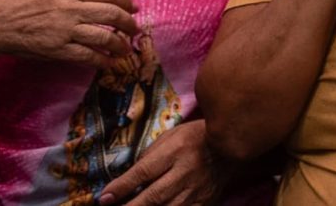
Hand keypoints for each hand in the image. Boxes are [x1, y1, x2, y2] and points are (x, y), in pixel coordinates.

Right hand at [0, 0, 137, 67]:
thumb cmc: (17, 0)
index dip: (126, 1)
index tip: (133, 7)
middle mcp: (71, 7)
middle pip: (112, 14)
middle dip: (129, 23)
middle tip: (135, 29)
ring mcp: (65, 29)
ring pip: (104, 36)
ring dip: (120, 44)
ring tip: (126, 48)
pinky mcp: (57, 49)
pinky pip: (87, 55)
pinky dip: (102, 60)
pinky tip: (109, 62)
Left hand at [98, 121, 225, 205]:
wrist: (231, 147)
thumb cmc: (196, 137)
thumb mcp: (172, 136)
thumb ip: (150, 155)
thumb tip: (127, 179)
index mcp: (176, 150)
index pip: (144, 172)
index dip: (122, 187)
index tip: (103, 198)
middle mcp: (186, 172)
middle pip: (152, 196)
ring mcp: (196, 191)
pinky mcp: (204, 204)